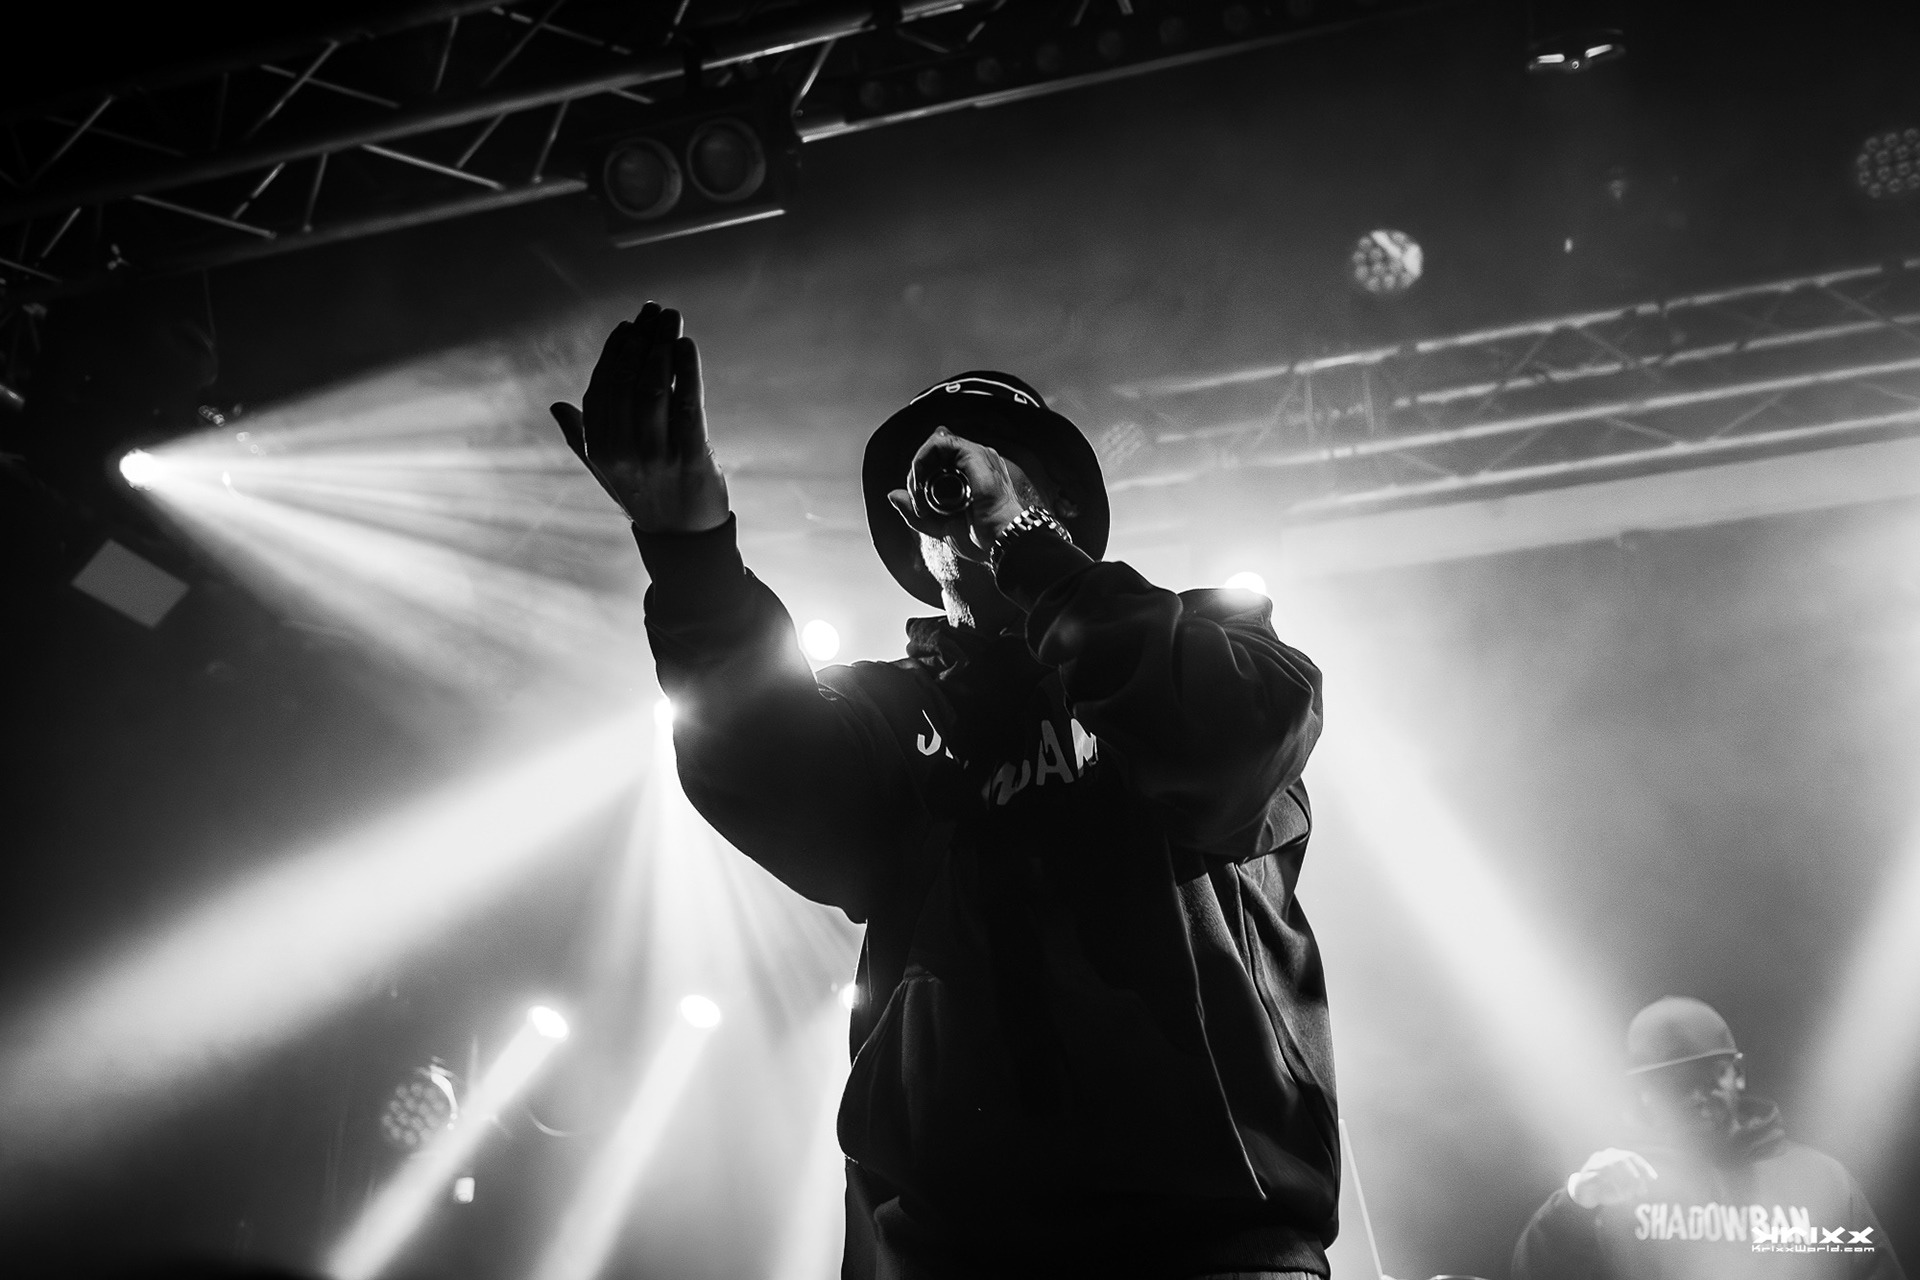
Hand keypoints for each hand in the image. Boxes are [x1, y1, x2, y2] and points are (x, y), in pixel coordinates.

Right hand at [550, 301, 729, 532]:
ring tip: (671, 318)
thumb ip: (582, 439)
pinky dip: (687, 371)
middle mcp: (624, 452)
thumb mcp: (607, 472)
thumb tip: (556, 408)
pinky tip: (687, 346)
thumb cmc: (646, 498)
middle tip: (656, 311)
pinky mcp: (692, 459)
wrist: (685, 541)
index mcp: (600, 450)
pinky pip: (687, 405)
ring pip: (655, 389)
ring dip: (663, 346)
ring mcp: (658, 456)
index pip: (603, 388)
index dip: (616, 352)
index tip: (630, 326)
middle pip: (628, 381)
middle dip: (641, 340)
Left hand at [886, 427, 1028, 560]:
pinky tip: (921, 486)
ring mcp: (976, 456)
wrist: (998, 542)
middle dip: (916, 472)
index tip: (918, 501)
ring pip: (934, 443)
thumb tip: (893, 495)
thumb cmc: (981, 537)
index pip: (939, 457)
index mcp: (972, 474)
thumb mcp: (938, 525)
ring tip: (917, 494)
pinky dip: (922, 461)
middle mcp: (975, 461)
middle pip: (934, 450)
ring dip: (917, 467)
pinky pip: (939, 443)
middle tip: (916, 500)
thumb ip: (914, 511)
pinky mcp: (974, 455)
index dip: (922, 472)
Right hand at [1568, 1148, 1658, 1207]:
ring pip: (1610, 1166)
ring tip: (1630, 1195)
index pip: (1631, 1156)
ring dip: (1622, 1182)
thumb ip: (1633, 1184)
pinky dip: (1610, 1187)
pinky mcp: (1585, 1175)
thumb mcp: (1622, 1184)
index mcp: (1613, 1155)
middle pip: (1621, 1159)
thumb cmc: (1606, 1187)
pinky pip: (1599, 1177)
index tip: (1653, 1178)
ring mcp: (1593, 1164)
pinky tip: (1618, 1195)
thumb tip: (1645, 1187)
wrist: (1583, 1193)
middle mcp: (1603, 1156)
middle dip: (1634, 1175)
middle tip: (1642, 1190)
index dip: (1643, 1166)